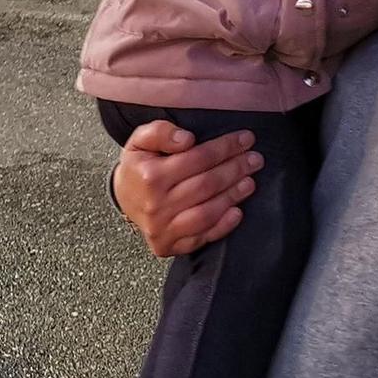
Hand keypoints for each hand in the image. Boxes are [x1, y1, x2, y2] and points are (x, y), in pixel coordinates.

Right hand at [111, 122, 261, 256]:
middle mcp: (156, 205)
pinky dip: (222, 226)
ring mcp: (162, 229)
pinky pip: (201, 238)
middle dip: (235, 169)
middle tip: (255, 159)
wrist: (123, 199)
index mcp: (150, 176)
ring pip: (207, 212)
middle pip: (206, 185)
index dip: (225, 148)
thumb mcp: (140, 141)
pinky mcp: (168, 245)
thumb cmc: (138, 167)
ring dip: (233, 196)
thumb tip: (187, 139)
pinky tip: (238, 211)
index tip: (245, 139)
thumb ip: (160, 132)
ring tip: (250, 181)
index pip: (197, 159)